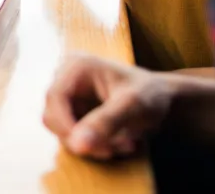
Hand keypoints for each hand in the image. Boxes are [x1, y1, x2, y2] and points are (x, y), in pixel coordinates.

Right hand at [42, 54, 172, 159]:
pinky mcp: (73, 110)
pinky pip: (72, 135)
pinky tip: (116, 142)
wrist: (161, 97)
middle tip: (113, 149)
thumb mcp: (132, 106)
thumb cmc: (150, 94)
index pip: (54, 98)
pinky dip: (93, 144)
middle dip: (82, 138)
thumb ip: (105, 122)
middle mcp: (66, 77)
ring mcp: (68, 94)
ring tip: (122, 144)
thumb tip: (77, 145)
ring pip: (62, 130)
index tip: (88, 148)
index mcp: (76, 65)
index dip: (65, 126)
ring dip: (90, 144)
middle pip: (53, 116)